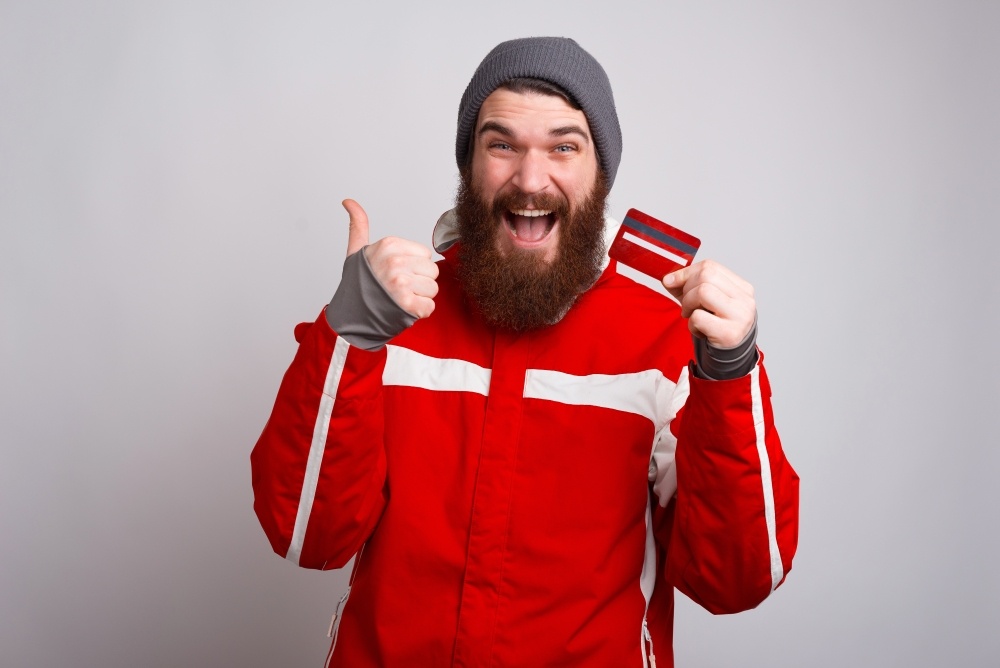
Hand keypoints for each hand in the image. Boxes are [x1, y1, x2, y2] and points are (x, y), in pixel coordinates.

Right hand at [343, 199, 438, 318]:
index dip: (413, 266)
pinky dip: (419, 313)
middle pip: (432, 271)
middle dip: (419, 282)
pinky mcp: (407, 304)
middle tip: (398, 288)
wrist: (349, 317)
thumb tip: (348, 201)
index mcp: (388, 245)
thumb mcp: (356, 252)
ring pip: (433, 289)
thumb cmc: (356, 285)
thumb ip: (358, 225)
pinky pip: (430, 307)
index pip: (425, 254)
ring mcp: (401, 282)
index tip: (395, 273)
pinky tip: (403, 310)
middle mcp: (395, 261)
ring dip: (420, 298)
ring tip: (400, 299)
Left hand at [662, 260, 755, 347]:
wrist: (731, 353)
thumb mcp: (704, 301)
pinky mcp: (729, 333)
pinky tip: (699, 329)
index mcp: (741, 287)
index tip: (671, 281)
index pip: (710, 266)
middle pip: (706, 276)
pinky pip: (699, 317)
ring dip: (688, 304)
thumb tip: (668, 279)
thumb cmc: (717, 324)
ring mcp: (739, 316)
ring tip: (691, 315)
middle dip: (687, 289)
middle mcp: (744, 299)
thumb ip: (686, 286)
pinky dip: (691, 324)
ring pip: (703, 292)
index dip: (686, 272)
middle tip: (687, 305)